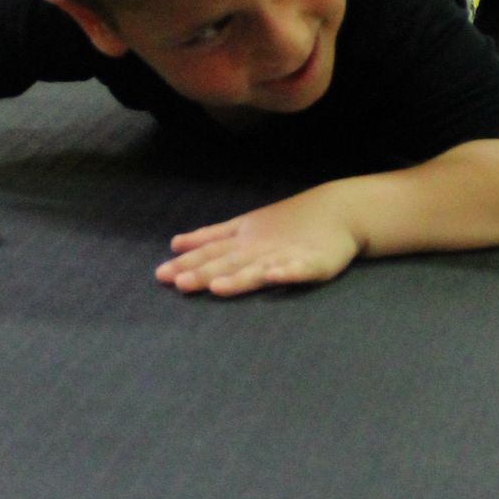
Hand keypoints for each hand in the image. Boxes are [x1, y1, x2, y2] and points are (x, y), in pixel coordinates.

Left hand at [156, 187, 362, 297]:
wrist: (337, 211)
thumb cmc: (286, 223)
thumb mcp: (243, 226)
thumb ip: (210, 237)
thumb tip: (175, 245)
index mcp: (241, 241)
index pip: (210, 253)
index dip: (187, 263)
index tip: (161, 274)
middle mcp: (258, 249)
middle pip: (229, 262)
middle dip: (204, 272)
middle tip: (180, 283)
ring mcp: (285, 256)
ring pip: (258, 269)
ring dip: (238, 278)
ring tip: (218, 287)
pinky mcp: (313, 263)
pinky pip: (299, 270)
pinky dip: (287, 273)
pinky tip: (274, 278)